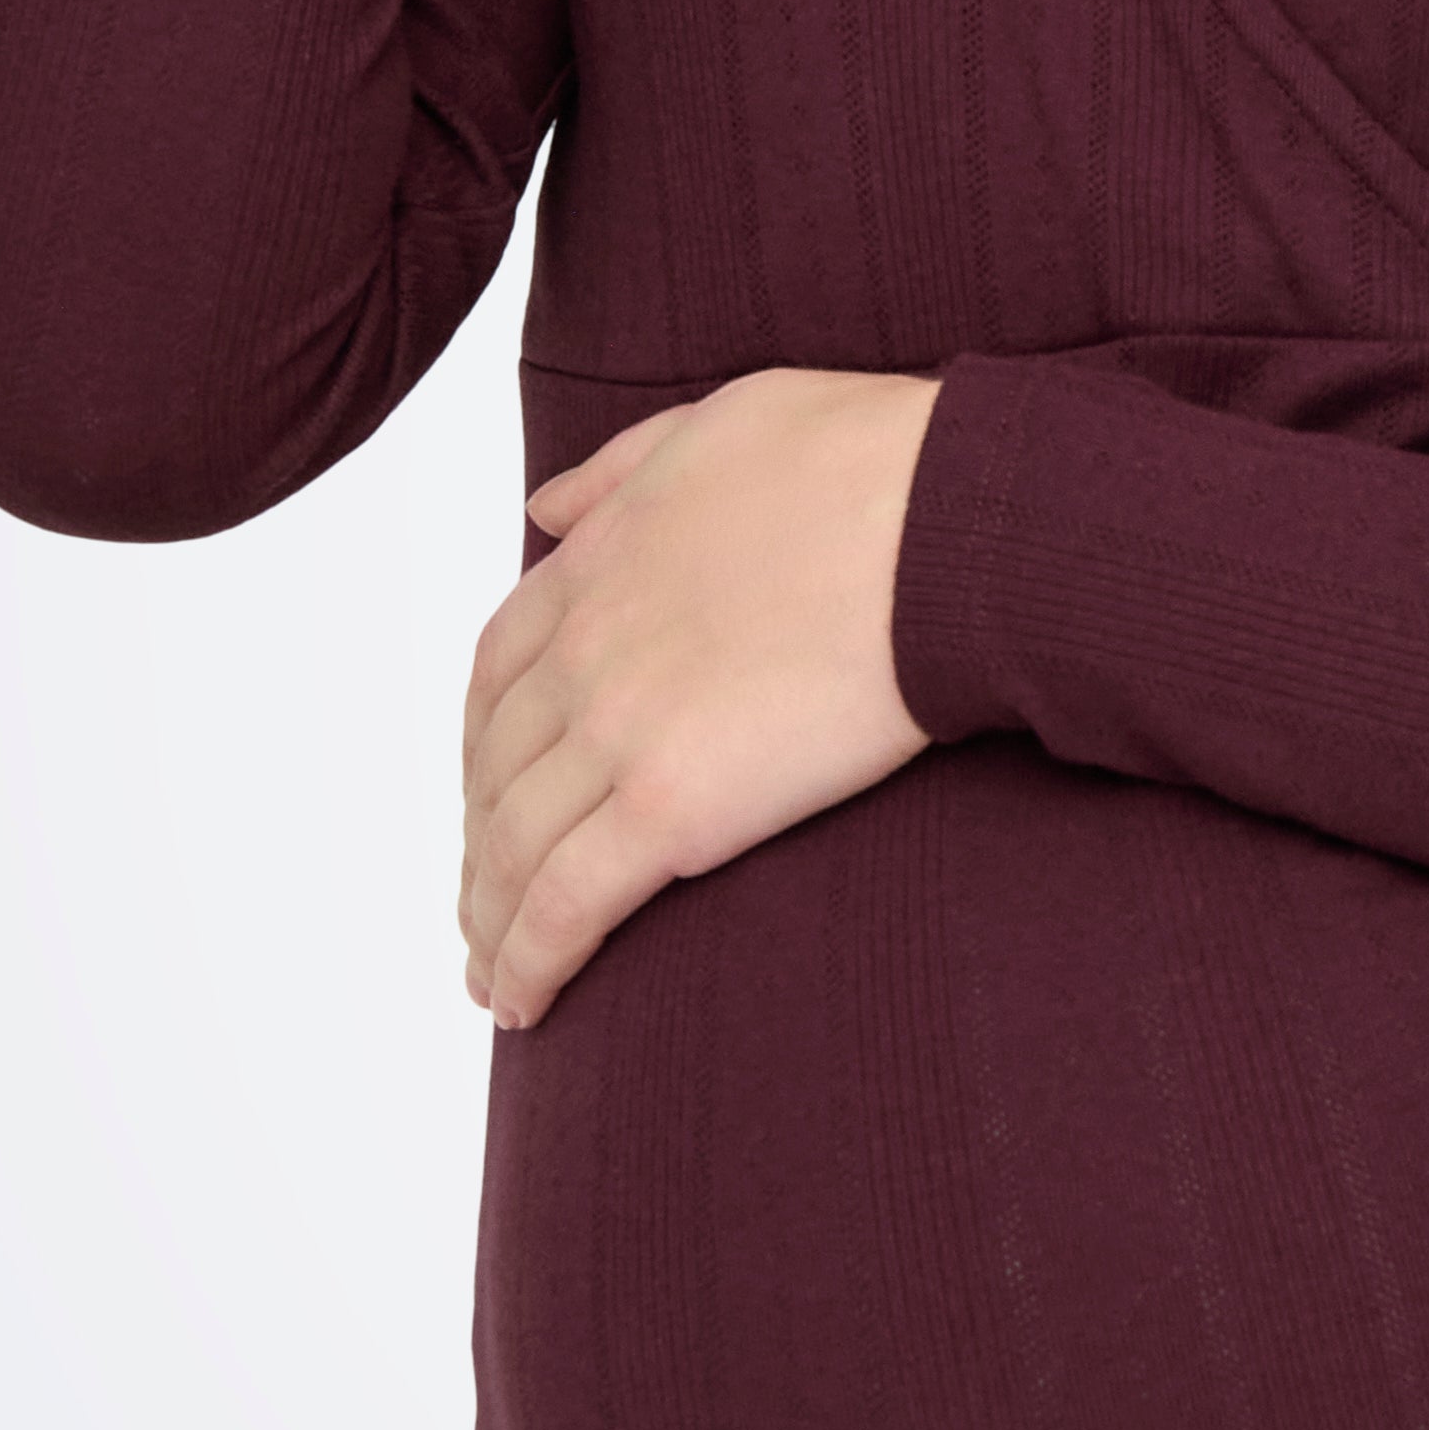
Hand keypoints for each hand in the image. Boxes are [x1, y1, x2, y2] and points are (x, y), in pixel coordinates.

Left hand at [460, 367, 944, 1028]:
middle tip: (485, 901)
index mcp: (594, 565)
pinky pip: (566, 904)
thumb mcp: (714, 423)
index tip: (491, 787)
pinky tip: (521, 1006)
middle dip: (481, 843)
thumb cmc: (869, 461)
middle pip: (495, 769)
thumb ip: (617, 471)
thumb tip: (542, 507)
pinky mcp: (670, 809)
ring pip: (512, 848)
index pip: (499, 673)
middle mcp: (583, 651)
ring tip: (494, 977)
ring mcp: (617, 732)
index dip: (484, 742)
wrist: (947, 521)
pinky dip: (527, 960)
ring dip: (490, 919)